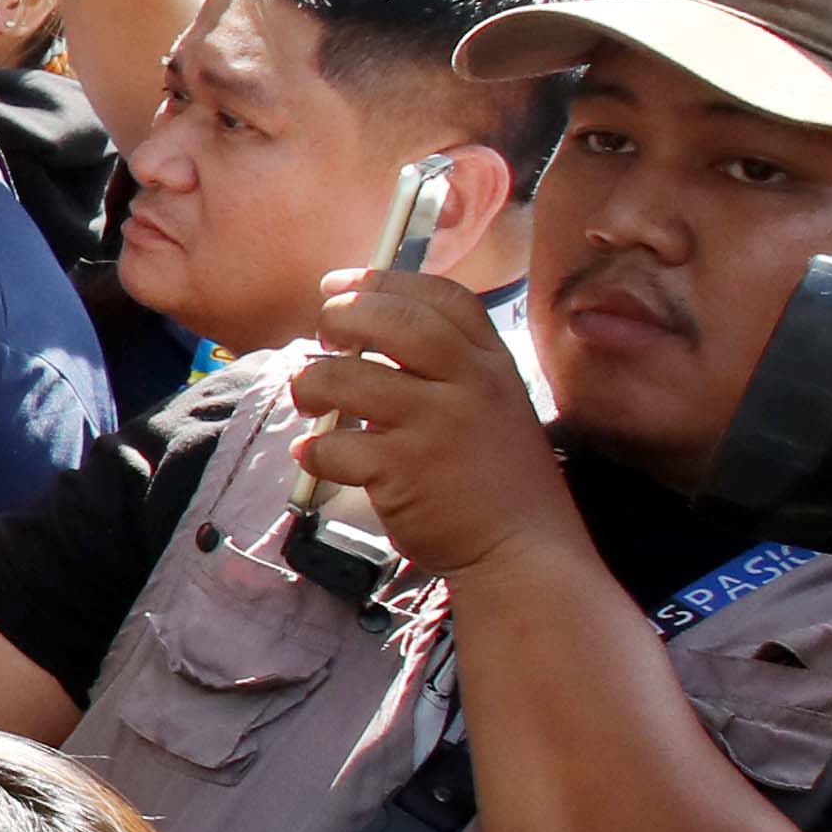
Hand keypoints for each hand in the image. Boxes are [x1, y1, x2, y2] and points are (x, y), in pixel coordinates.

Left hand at [286, 267, 583, 593]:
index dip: (383, 281)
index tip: (342, 284)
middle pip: (391, 320)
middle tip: (320, 335)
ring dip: (311, 383)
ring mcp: (435, 426)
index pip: (441, 297)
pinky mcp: (403, 471)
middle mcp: (468, 384)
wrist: (523, 551)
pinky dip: (314, 450)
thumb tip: (365, 337)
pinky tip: (314, 456)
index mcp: (491, 363)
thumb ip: (449, 370)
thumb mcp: (494, 407)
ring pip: (348, 377)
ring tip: (308, 398)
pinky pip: (335, 445)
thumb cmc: (499, 481)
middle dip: (341, 316)